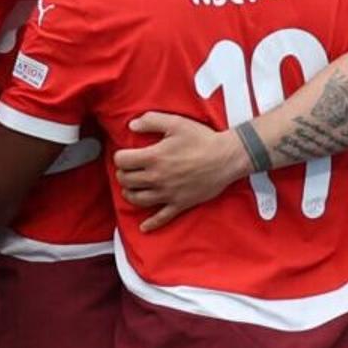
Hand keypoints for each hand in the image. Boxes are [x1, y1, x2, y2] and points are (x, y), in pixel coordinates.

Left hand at [114, 109, 252, 228]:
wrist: (226, 158)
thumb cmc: (202, 140)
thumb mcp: (175, 123)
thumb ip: (151, 121)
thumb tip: (132, 126)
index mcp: (154, 158)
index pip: (122, 161)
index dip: (120, 156)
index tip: (125, 154)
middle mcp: (157, 178)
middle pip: (126, 181)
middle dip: (123, 174)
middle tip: (128, 169)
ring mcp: (168, 194)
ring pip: (137, 200)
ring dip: (130, 194)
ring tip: (132, 187)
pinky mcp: (180, 204)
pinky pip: (161, 218)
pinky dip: (151, 224)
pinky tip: (144, 227)